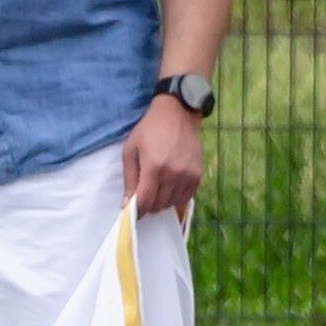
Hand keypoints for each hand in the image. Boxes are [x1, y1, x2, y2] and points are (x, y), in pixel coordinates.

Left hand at [123, 97, 204, 215]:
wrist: (178, 114)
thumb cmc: (149, 130)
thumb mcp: (131, 151)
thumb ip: (129, 178)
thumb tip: (126, 204)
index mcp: (154, 168)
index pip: (145, 201)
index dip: (136, 210)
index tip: (131, 211)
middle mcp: (173, 174)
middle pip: (158, 204)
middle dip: (147, 205)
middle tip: (143, 196)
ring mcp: (188, 176)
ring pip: (172, 203)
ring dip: (161, 202)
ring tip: (156, 190)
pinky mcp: (198, 175)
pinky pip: (186, 197)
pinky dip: (175, 198)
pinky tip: (169, 188)